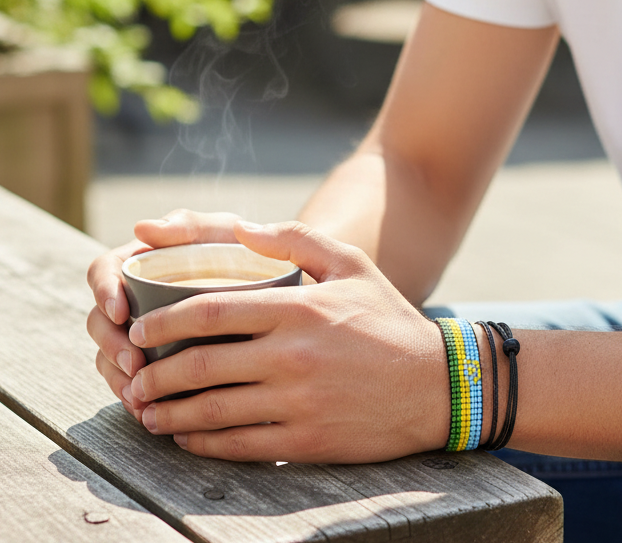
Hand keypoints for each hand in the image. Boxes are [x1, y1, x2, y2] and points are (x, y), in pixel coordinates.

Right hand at [86, 210, 243, 422]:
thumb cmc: (248, 251)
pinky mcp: (159, 360)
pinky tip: (148, 411)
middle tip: (134, 366)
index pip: (104, 270)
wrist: (282, 285)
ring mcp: (145, 330)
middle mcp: (136, 296)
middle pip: (100, 320)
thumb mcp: (223, 233)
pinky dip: (135, 396)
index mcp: (144, 260)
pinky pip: (133, 381)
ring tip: (139, 398)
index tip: (120, 313)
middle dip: (110, 346)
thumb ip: (190, 225)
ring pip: (110, 355)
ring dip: (117, 378)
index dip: (104, 291)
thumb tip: (142, 227)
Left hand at [123, 221, 448, 462]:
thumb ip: (296, 239)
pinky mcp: (305, 441)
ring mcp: (297, 402)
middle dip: (154, 373)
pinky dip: (201, 443)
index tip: (140, 327)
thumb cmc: (387, 317)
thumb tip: (242, 229)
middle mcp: (292, 355)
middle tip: (134, 376)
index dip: (162, 321)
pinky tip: (186, 438)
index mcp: (298, 308)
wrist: (434, 384)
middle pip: (199, 365)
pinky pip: (238, 446)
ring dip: (168, 413)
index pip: (209, 312)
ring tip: (147, 410)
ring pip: (211, 411)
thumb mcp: (351, 264)